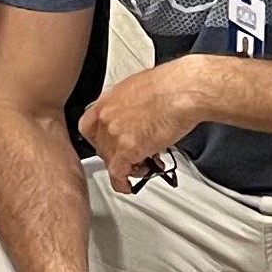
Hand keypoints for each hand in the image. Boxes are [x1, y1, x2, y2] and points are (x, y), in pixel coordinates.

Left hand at [77, 60, 203, 180]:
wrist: (182, 90)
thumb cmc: (172, 85)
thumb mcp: (142, 89)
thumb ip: (133, 106)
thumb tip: (139, 116)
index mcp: (109, 99)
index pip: (89, 125)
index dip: (99, 139)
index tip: (109, 144)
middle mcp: (107, 116)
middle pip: (101, 145)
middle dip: (118, 154)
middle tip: (134, 156)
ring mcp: (114, 133)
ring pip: (110, 160)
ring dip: (126, 167)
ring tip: (143, 165)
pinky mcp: (127, 149)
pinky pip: (118, 173)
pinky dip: (122, 182)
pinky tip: (128, 185)